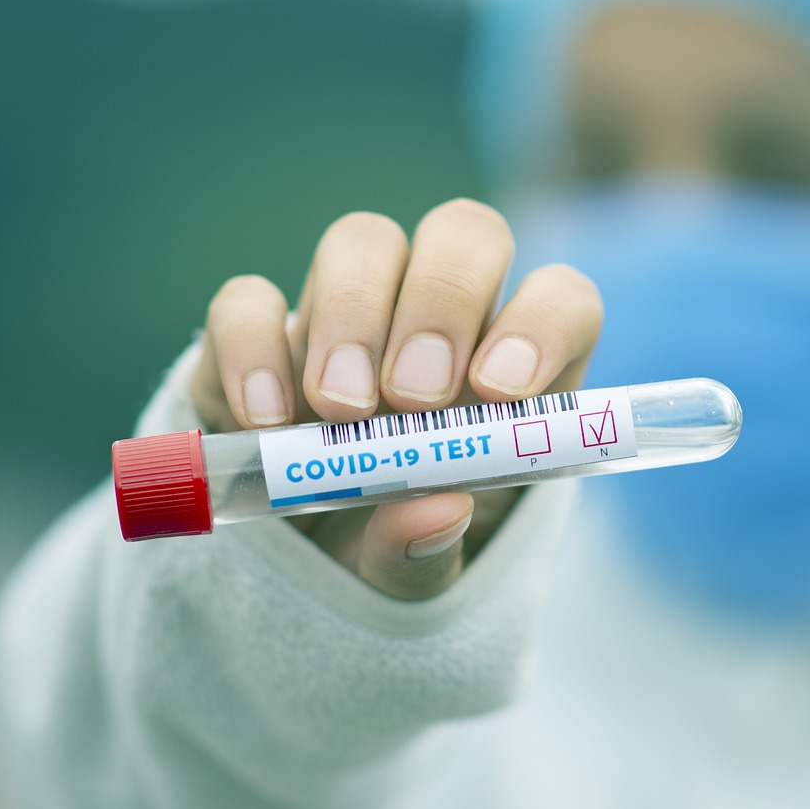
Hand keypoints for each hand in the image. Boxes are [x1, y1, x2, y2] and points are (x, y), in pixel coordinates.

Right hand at [188, 199, 601, 599]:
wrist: (301, 566)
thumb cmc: (394, 553)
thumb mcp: (419, 574)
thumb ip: (428, 553)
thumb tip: (435, 511)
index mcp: (513, 368)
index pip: (561, 298)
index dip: (539, 324)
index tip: (499, 392)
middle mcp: (439, 316)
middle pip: (465, 234)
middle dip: (442, 302)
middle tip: (412, 398)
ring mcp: (348, 312)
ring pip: (363, 241)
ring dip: (353, 315)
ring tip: (337, 412)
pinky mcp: (258, 332)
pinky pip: (247, 298)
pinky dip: (253, 347)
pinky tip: (262, 419)